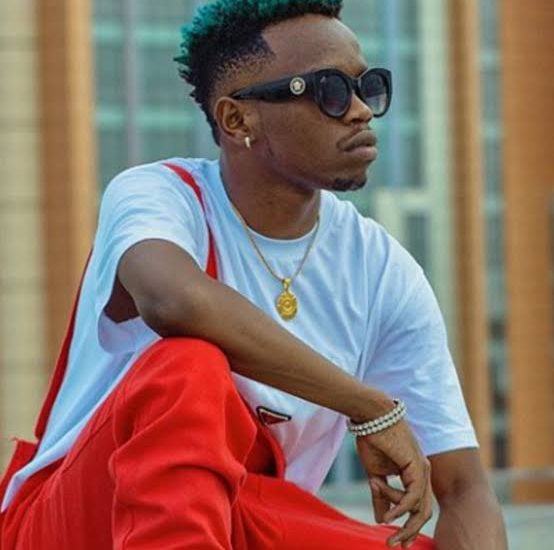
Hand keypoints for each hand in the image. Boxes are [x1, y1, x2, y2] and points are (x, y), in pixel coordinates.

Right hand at [356, 420, 432, 546]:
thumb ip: (380, 496)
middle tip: (393, 545)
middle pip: (423, 512)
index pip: (417, 507)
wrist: (370, 417)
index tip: (395, 541)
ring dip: (400, 517)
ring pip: (420, 508)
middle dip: (409, 532)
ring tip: (383, 517)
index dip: (408, 526)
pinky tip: (389, 514)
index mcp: (414, 474)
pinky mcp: (417, 466)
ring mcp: (423, 470)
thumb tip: (381, 519)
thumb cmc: (372, 439)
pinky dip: (400, 507)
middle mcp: (423, 473)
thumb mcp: (374, 474)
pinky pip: (413, 496)